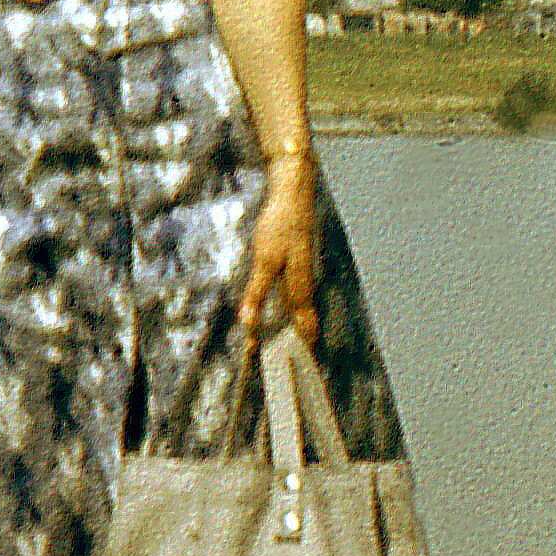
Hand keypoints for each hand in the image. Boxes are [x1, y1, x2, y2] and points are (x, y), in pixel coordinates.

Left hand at [238, 158, 320, 346]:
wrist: (293, 191)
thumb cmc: (280, 225)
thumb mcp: (265, 260)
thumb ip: (257, 292)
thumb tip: (249, 322)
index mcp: (301, 284)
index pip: (304, 324)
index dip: (303, 344)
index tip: (304, 365)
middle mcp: (306, 279)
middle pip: (303, 316)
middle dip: (296, 337)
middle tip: (290, 358)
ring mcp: (304, 268)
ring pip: (300, 303)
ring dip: (292, 322)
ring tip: (282, 338)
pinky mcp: (297, 258)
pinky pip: (295, 289)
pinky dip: (289, 304)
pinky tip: (282, 305)